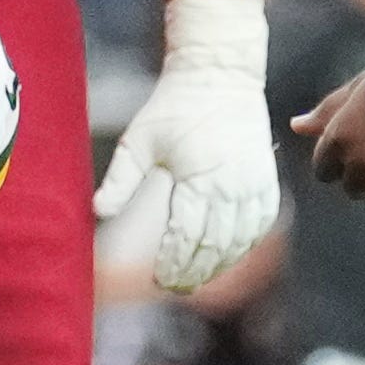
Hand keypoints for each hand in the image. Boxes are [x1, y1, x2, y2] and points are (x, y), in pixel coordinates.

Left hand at [95, 52, 279, 294]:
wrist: (219, 76)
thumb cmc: (173, 107)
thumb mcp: (138, 139)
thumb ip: (120, 179)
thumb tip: (98, 211)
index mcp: (200, 177)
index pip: (187, 235)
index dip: (173, 262)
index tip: (157, 279)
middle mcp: (232, 184)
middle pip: (215, 244)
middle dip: (194, 271)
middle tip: (173, 288)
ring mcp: (254, 182)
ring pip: (241, 239)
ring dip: (220, 263)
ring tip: (196, 278)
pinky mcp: (266, 178)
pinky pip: (261, 222)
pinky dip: (246, 244)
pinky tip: (227, 255)